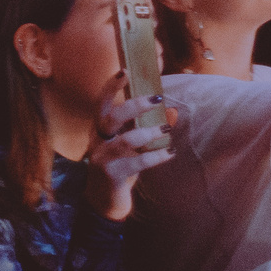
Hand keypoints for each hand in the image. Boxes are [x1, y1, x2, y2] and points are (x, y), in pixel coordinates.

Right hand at [86, 95, 176, 220]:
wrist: (104, 200)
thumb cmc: (120, 164)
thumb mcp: (132, 144)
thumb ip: (147, 127)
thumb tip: (172, 112)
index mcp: (99, 127)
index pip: (101, 102)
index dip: (111, 86)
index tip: (126, 71)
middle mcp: (97, 139)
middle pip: (112, 116)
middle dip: (135, 105)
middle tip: (157, 99)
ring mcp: (102, 157)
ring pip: (125, 140)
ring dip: (149, 132)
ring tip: (166, 129)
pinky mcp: (111, 174)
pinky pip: (136, 162)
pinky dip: (156, 156)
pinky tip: (170, 153)